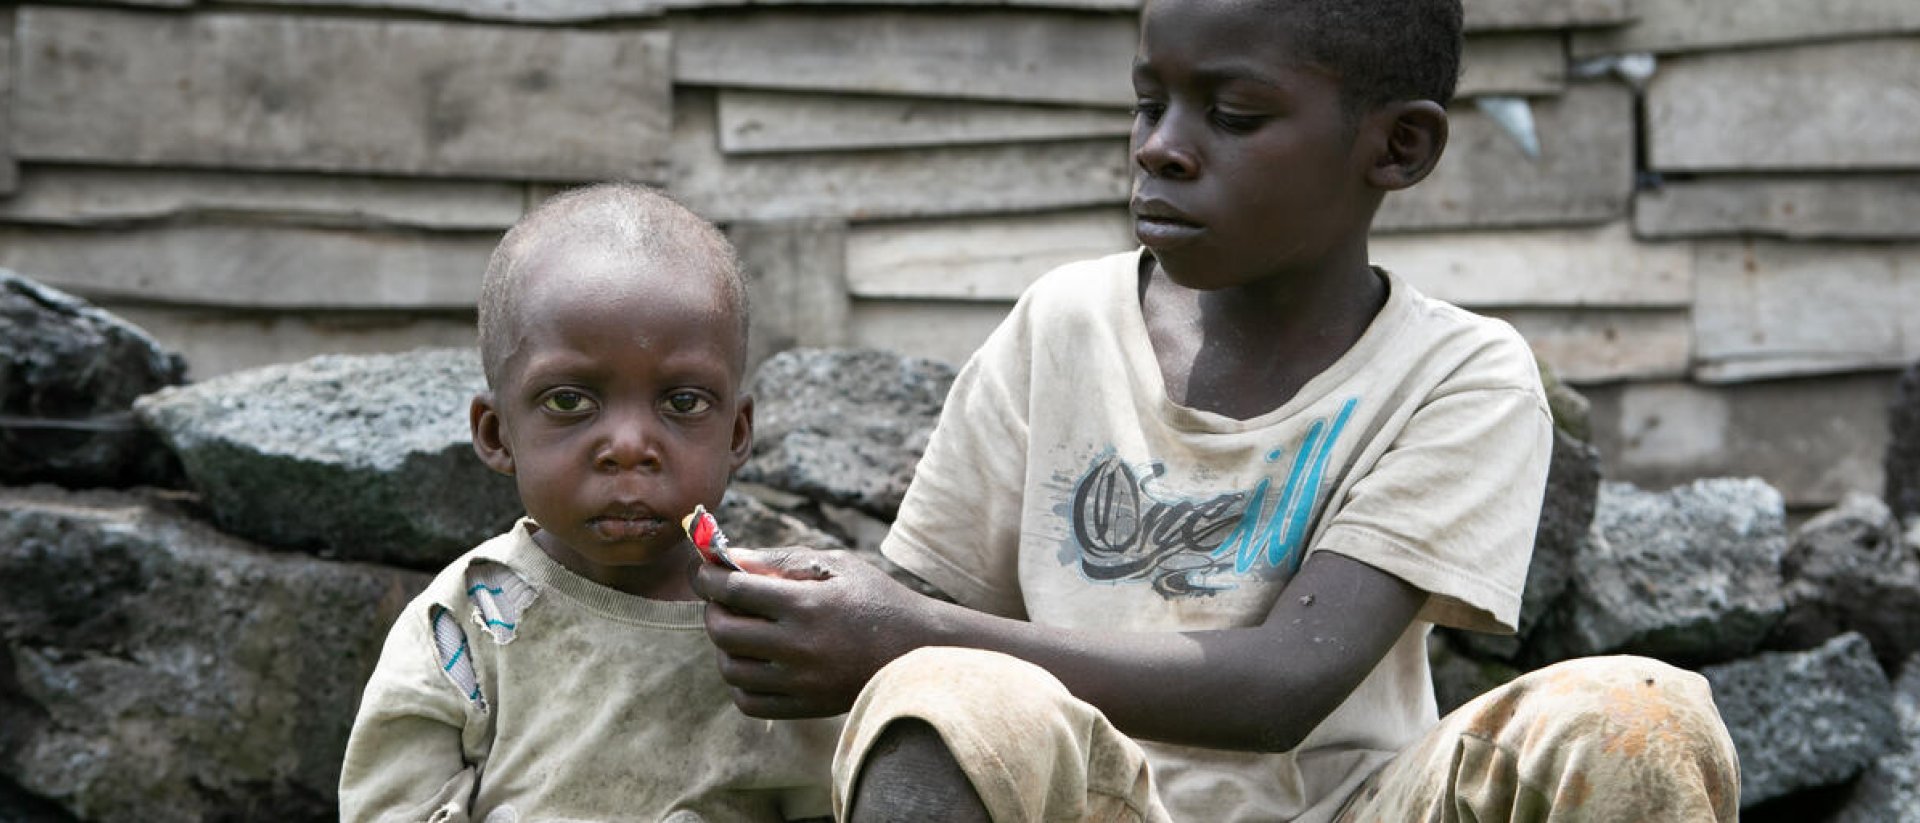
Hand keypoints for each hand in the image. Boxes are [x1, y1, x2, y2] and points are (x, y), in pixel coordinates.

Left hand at [692, 548, 933, 718]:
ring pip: (730, 669)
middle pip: (723, 630)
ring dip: (724, 645)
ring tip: (740, 629)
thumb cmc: (876, 599)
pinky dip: (739, 681)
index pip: (732, 589)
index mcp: (806, 604)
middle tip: (721, 599)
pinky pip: (748, 701)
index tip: (701, 569)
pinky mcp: (805, 707)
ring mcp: (800, 682)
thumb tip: (727, 558)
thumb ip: (780, 562)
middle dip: (712, 609)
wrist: (919, 651)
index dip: (705, 576)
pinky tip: (753, 661)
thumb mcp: (836, 566)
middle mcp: (798, 646)